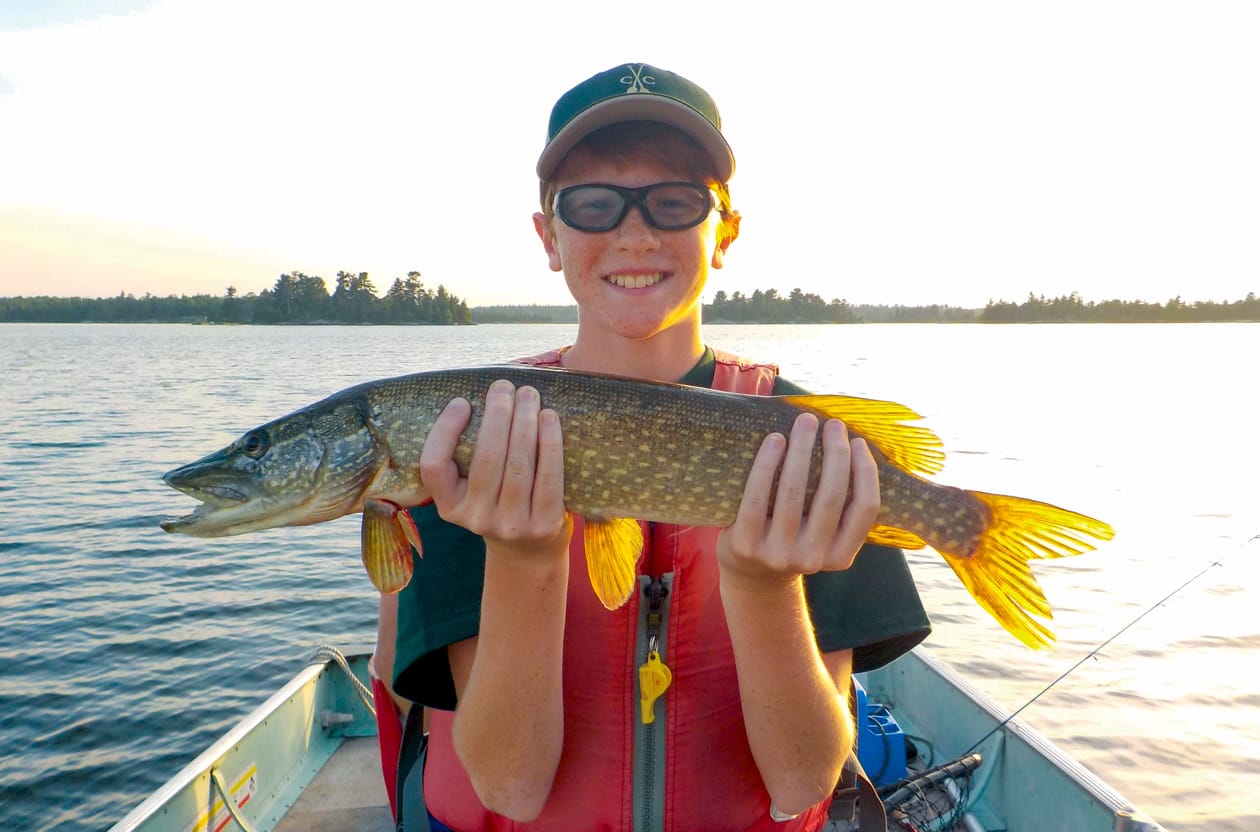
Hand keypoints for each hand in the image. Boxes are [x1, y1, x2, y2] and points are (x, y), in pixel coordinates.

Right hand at [419, 379, 571, 557]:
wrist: (529, 552)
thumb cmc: (499, 504)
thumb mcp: (471, 490)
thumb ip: (468, 456)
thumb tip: (483, 398)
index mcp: (449, 507)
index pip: (434, 466)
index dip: (445, 431)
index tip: (462, 401)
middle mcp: (475, 518)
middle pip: (486, 458)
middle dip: (497, 414)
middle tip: (504, 386)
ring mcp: (510, 524)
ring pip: (517, 463)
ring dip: (524, 421)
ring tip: (528, 394)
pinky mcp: (543, 524)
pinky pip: (547, 476)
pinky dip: (549, 442)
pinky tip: (549, 418)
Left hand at [717, 414, 879, 587]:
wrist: (749, 574)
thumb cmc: (793, 539)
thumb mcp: (822, 536)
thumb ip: (839, 507)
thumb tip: (851, 444)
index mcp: (840, 557)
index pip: (865, 509)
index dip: (866, 471)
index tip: (858, 441)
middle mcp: (812, 559)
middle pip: (832, 496)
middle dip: (836, 453)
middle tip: (833, 424)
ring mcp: (777, 554)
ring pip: (794, 491)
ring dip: (802, 449)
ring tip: (805, 422)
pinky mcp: (746, 544)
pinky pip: (758, 496)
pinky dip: (768, 463)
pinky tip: (775, 439)